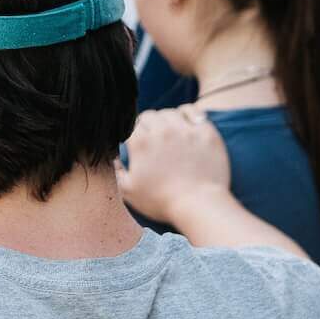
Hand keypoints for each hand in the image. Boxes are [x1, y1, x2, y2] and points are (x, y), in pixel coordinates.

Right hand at [114, 106, 230, 222]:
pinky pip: (193, 112)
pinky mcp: (205, 132)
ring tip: (168, 132)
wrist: (199, 206)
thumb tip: (114, 157)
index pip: (130, 125)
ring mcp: (185, 130)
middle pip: (149, 116)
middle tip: (151, 138)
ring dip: (166, 120)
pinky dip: (187, 114)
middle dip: (147, 126)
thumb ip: (116, 171)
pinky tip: (186, 122)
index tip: (134, 143)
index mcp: (141, 142)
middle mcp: (162, 130)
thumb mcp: (128, 191)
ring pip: (169, 113)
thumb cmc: (162, 201)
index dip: (131, 134)